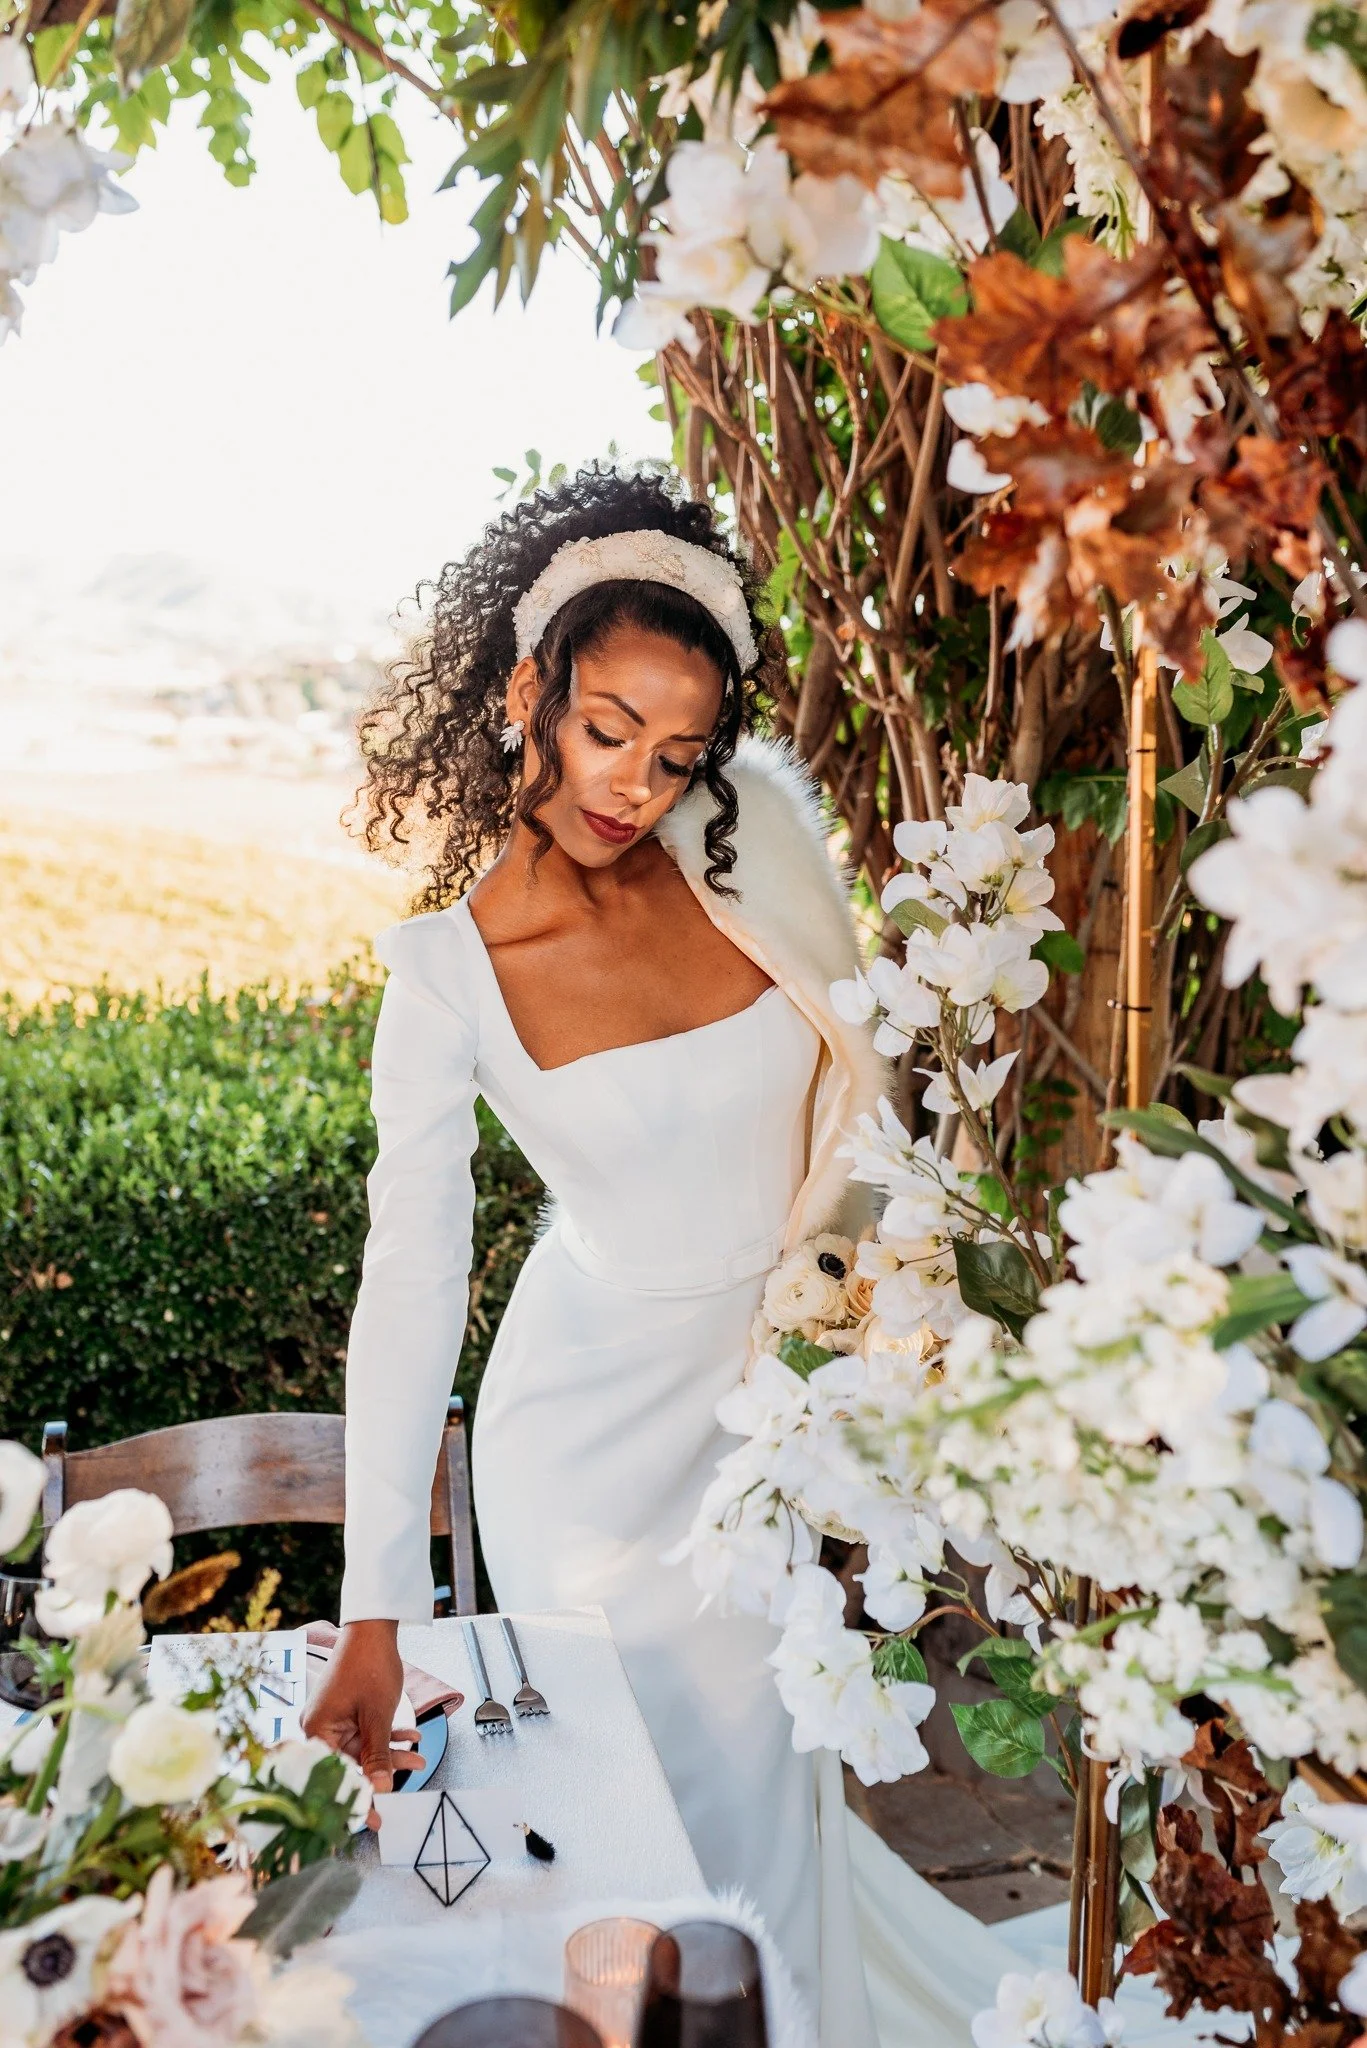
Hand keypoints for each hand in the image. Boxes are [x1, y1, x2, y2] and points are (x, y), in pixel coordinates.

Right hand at [301, 1619, 418, 1818]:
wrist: (373, 1628)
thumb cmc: (369, 1666)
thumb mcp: (377, 1716)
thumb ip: (377, 1755)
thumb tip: (378, 1790)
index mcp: (316, 1731)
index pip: (333, 1777)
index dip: (353, 1800)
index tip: (370, 1821)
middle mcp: (319, 1727)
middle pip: (348, 1765)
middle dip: (379, 1774)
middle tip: (399, 1796)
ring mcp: (333, 1718)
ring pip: (362, 1748)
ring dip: (390, 1753)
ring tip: (420, 1759)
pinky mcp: (346, 1710)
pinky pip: (366, 1731)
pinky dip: (387, 1735)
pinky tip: (412, 1737)